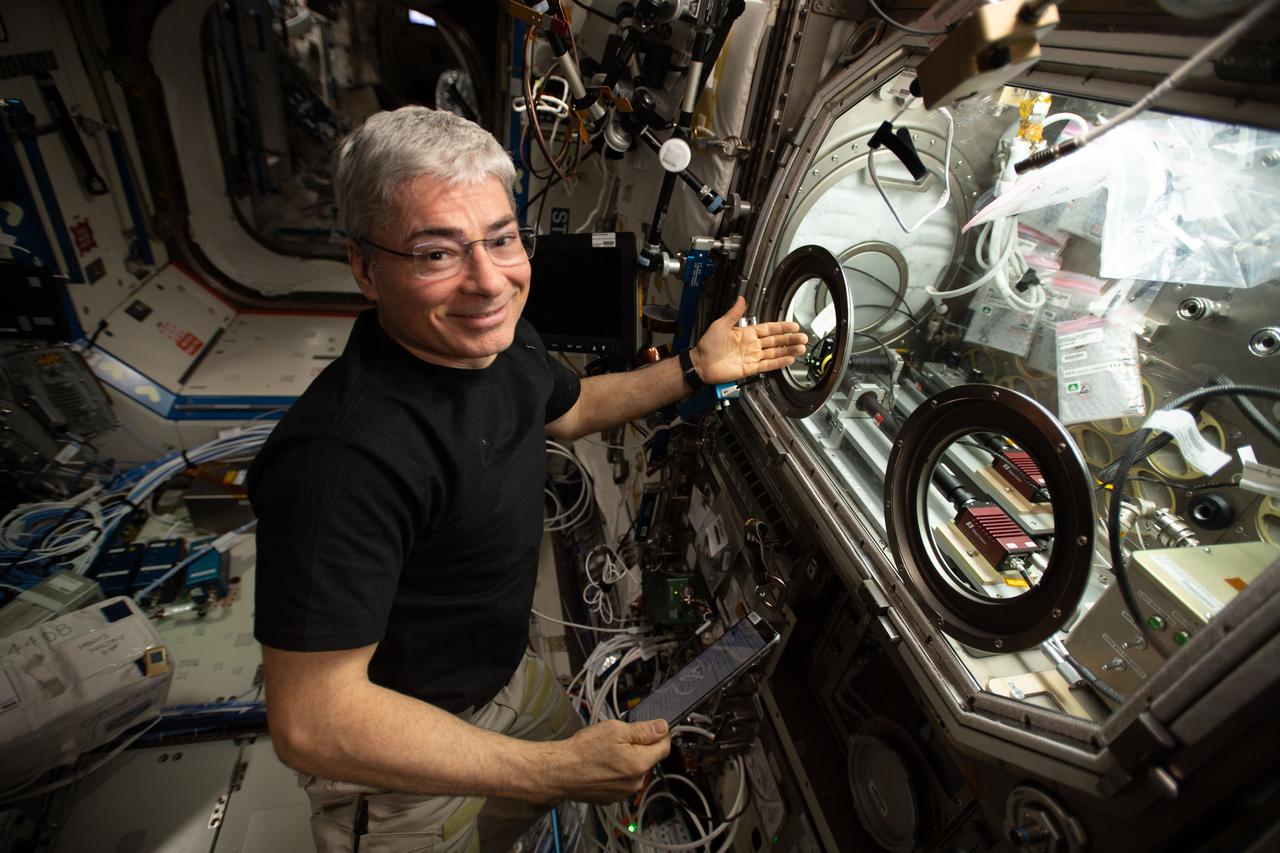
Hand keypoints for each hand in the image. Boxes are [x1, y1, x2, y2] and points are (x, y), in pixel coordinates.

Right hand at [544, 719, 670, 804]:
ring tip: (606, 753)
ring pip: (635, 771)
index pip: (664, 747)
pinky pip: (622, 781)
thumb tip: (663, 727)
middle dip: (639, 747)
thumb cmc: (584, 751)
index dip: (659, 734)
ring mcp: (623, 793)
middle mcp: (635, 783)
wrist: (560, 771)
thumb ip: (643, 730)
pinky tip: (601, 764)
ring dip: (627, 760)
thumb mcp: (615, 730)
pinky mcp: (612, 798)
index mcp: (640, 764)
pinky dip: (616, 772)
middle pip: (649, 759)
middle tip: (619, 739)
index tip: (651, 728)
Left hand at [691, 296, 806, 384]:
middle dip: (790, 339)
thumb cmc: (707, 345)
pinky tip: (789, 359)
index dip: (782, 327)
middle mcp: (751, 345)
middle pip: (776, 341)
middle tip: (803, 337)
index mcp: (746, 333)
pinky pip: (768, 365)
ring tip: (801, 348)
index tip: (793, 325)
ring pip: (775, 352)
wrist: (701, 364)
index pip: (769, 329)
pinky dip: (779, 362)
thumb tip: (741, 299)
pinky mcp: (750, 368)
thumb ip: (734, 313)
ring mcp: (752, 357)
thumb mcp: (720, 325)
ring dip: (788, 350)